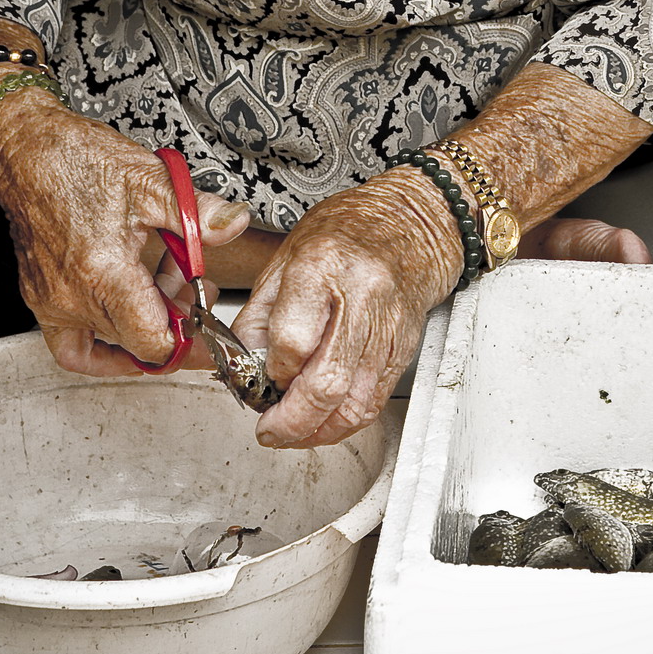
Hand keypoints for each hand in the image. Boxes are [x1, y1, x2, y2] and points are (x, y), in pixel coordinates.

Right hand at [0, 91, 251, 375]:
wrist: (29, 150)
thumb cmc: (81, 160)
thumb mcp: (153, 179)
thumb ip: (198, 211)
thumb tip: (234, 223)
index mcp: (104, 272)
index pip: (153, 341)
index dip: (191, 344)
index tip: (211, 334)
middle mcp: (73, 296)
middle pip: (137, 340)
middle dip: (175, 319)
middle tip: (195, 288)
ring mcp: (52, 302)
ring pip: (112, 339)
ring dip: (146, 321)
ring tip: (168, 282)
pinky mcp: (41, 298)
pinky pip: (70, 346)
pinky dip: (101, 349)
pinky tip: (125, 333)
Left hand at [233, 171, 461, 448]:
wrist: (410, 220)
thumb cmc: (347, 230)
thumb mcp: (287, 255)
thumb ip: (260, 314)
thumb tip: (243, 365)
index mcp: (322, 265)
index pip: (293, 340)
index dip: (271, 371)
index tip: (262, 375)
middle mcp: (361, 295)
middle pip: (327, 382)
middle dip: (291, 421)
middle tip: (270, 429)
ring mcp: (389, 324)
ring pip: (355, 403)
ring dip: (318, 432)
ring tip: (293, 433)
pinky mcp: (405, 345)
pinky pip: (375, 400)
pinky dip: (346, 421)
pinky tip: (324, 422)